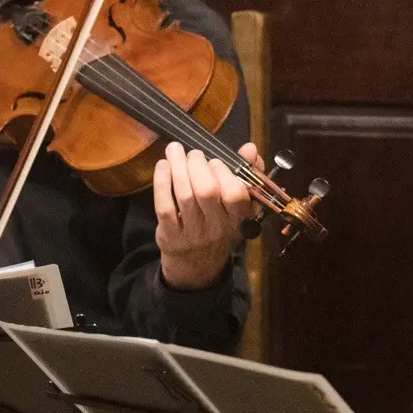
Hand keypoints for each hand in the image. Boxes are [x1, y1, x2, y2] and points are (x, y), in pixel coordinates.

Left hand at [154, 141, 259, 289]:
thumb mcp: (236, 206)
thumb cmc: (218, 225)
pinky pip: (165, 205)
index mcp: (238, 218)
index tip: (214, 161)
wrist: (197, 264)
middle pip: (207, 191)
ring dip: (178, 167)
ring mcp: (193, 232)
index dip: (223, 172)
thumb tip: (250, 148)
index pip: (235, 194)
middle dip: (197, 165)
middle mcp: (217, 227)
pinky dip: (162, 182)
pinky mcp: (171, 235)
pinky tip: (162, 166)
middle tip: (193, 153)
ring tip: (174, 150)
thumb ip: (246, 174)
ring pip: (185, 195)